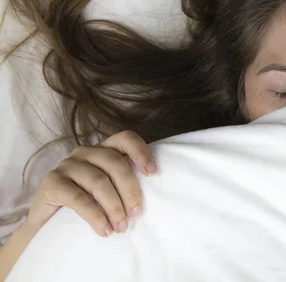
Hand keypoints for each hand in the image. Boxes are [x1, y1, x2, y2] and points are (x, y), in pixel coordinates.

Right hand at [25, 131, 155, 236]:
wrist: (48, 222)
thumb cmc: (87, 203)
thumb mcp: (108, 189)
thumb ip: (125, 183)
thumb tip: (153, 196)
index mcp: (103, 149)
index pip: (126, 138)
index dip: (141, 152)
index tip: (153, 173)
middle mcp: (84, 152)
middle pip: (115, 164)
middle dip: (130, 190)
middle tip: (136, 214)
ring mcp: (66, 165)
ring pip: (99, 181)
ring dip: (114, 207)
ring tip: (121, 227)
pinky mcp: (51, 182)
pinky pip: (79, 198)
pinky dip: (95, 216)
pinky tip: (104, 230)